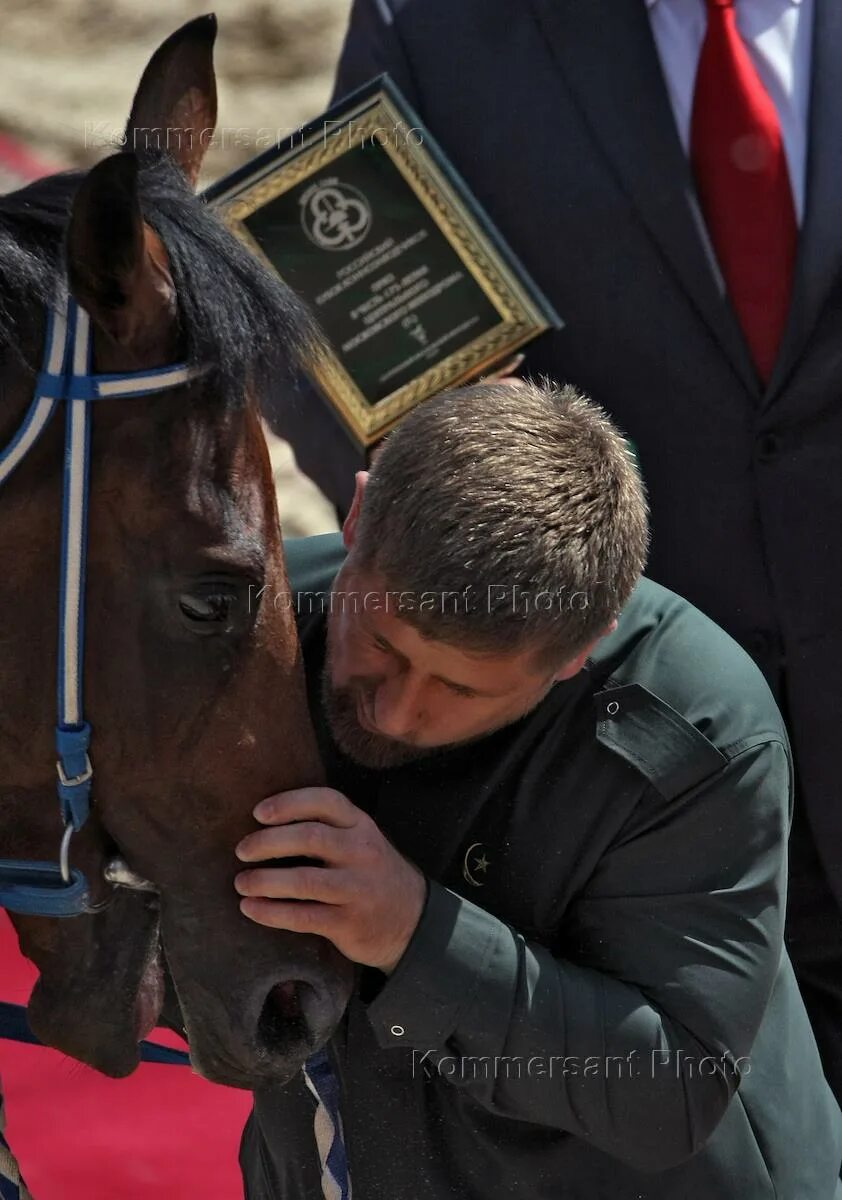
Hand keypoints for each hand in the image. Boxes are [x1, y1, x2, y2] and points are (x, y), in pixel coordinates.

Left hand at [234, 787, 427, 973]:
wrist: (412, 920)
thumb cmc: (371, 873)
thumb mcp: (361, 840)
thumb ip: (328, 828)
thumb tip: (265, 823)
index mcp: (361, 825)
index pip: (325, 801)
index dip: (289, 803)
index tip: (258, 813)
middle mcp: (362, 852)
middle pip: (310, 838)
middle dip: (268, 842)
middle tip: (241, 850)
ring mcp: (357, 888)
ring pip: (304, 881)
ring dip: (264, 881)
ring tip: (241, 883)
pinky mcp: (349, 923)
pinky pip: (303, 916)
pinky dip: (271, 913)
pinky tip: (250, 909)